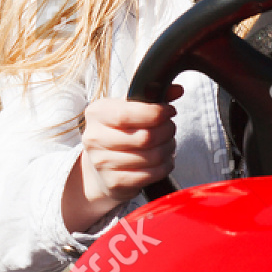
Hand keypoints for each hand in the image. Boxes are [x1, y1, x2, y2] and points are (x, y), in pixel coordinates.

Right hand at [61, 83, 181, 231]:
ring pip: (151, 157)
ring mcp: (102, 162)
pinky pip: (151, 174)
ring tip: (167, 144)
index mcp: (96, 113)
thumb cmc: (119, 131)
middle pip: (144, 137)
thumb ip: (152, 96)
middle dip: (167, 132)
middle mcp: (94, 138)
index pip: (126, 114)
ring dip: (168, 150)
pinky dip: (165, 166)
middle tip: (170, 129)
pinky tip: (163, 160)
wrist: (100, 164)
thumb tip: (177, 89)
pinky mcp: (114, 182)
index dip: (154, 113)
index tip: (169, 111)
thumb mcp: (130, 108)